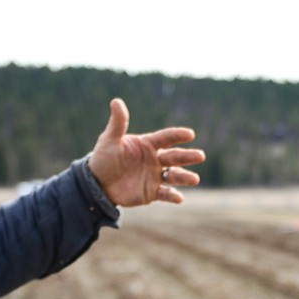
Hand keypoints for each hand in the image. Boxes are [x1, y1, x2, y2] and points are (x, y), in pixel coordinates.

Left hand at [88, 98, 205, 206]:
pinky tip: (179, 197)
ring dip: (185, 177)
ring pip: (174, 176)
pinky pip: (165, 194)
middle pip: (175, 157)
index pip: (166, 138)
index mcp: (148, 145)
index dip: (177, 136)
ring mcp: (155, 176)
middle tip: (200, 156)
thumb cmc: (104, 158)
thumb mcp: (109, 140)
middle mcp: (155, 159)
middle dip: (188, 156)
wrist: (98, 183)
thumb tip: (116, 101)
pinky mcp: (152, 192)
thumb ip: (118, 123)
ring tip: (195, 179)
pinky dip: (173, 196)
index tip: (190, 134)